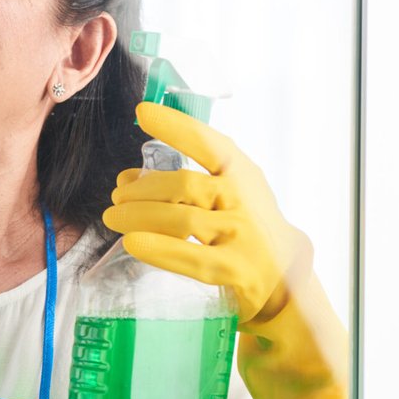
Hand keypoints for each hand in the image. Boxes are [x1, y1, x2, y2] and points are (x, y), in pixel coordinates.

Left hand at [101, 101, 348, 398]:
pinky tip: (132, 244)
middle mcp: (246, 202)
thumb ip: (184, 184)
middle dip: (142, 189)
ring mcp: (243, 237)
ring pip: (183, 219)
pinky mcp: (235, 272)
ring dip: (139, 216)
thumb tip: (125, 180)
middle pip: (184, 186)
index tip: (142, 112)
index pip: (210, 143)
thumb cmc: (243, 233)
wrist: (285, 285)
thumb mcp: (227, 197)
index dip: (176, 126)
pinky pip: (191, 258)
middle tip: (116, 197)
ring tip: (113, 219)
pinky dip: (158, 249)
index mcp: (243, 175)